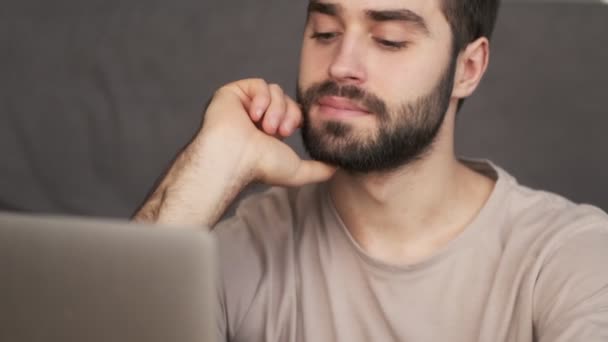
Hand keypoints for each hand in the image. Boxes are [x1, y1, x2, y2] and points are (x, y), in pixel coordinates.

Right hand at [198, 78, 335, 186]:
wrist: (234, 158)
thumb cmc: (260, 167)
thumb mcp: (297, 171)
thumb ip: (319, 170)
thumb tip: (337, 167)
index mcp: (268, 131)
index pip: (292, 111)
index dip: (295, 117)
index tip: (288, 132)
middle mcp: (255, 117)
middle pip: (285, 99)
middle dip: (286, 114)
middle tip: (277, 131)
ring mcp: (243, 104)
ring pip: (274, 91)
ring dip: (274, 109)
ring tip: (265, 127)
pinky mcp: (233, 93)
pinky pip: (258, 84)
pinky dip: (261, 98)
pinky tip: (253, 116)